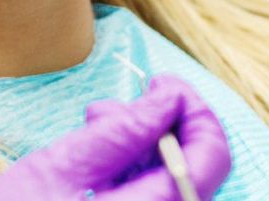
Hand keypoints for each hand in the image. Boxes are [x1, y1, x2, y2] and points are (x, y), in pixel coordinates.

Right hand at [0, 75, 232, 200]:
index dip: (194, 112)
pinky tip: (100, 156)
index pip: (208, 161)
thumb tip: (168, 99)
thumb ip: (121, 133)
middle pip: (196, 173)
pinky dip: (136, 174)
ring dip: (148, 148)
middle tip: (121, 101)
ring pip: (174, 186)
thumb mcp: (60, 169)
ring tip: (97, 122)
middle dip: (165, 126)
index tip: (162, 83)